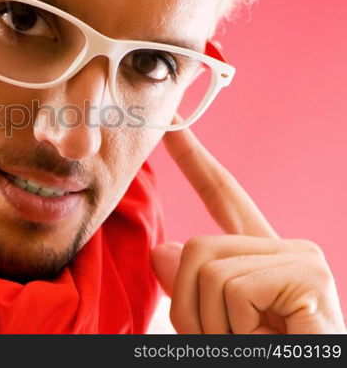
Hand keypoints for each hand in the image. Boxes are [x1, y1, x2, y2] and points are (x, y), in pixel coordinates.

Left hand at [151, 122, 345, 333]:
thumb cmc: (265, 353)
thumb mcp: (216, 325)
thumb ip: (191, 287)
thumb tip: (163, 250)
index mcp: (260, 256)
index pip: (223, 196)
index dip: (194, 160)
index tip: (170, 127)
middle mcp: (285, 247)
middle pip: (195, 247)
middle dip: (188, 306)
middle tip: (223, 338)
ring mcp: (301, 259)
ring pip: (206, 268)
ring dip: (210, 324)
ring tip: (249, 343)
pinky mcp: (309, 275)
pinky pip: (232, 288)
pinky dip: (231, 329)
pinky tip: (267, 340)